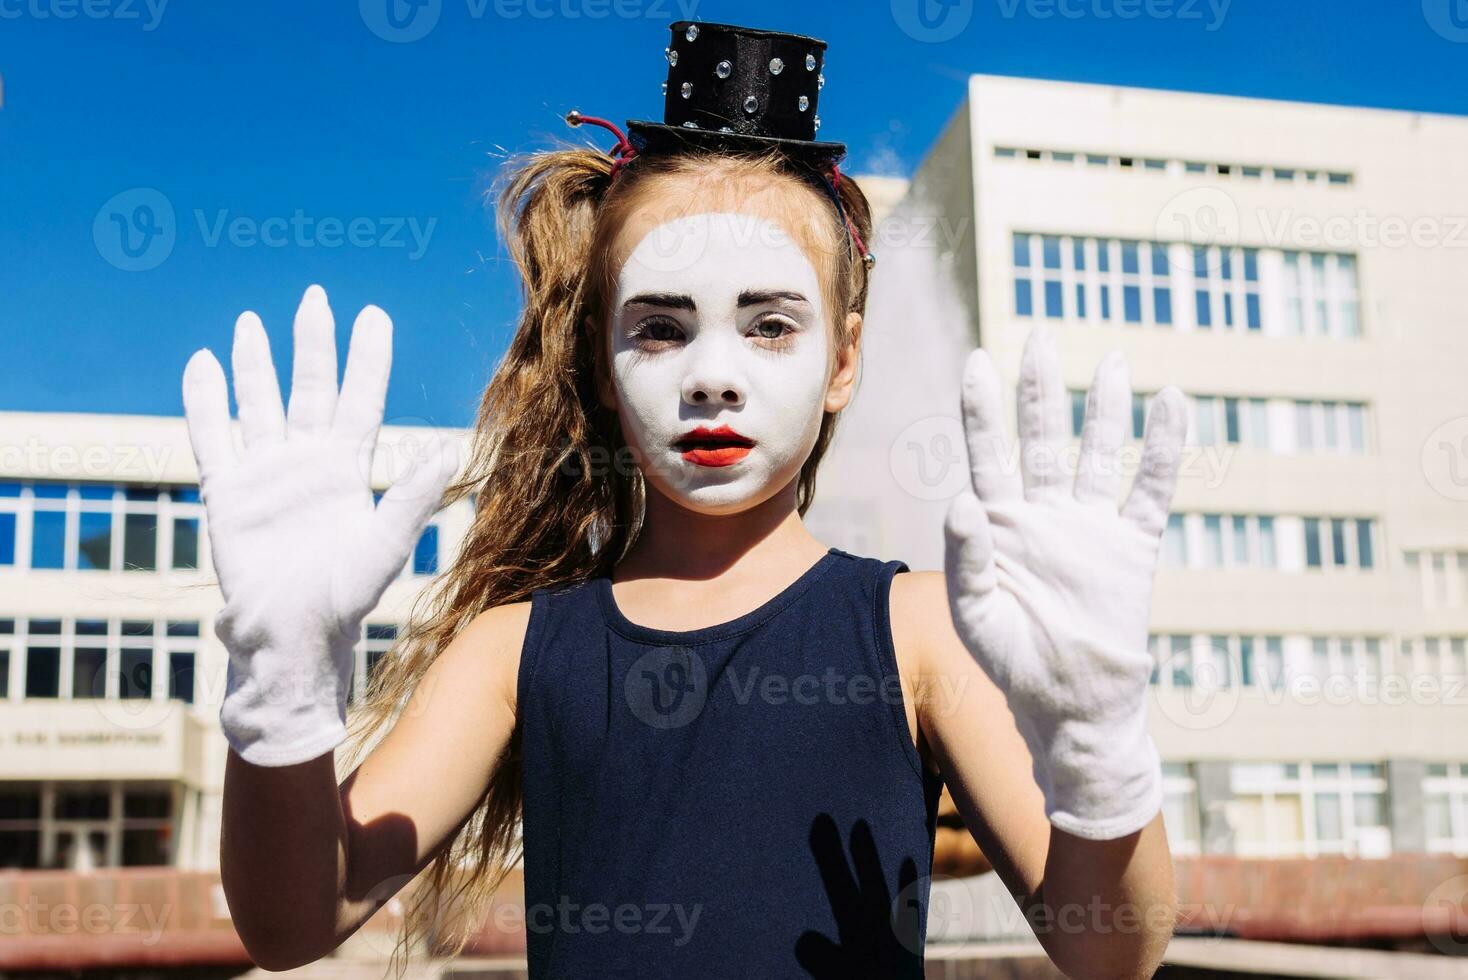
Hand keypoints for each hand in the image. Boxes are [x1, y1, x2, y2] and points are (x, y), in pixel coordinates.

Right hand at [182, 284, 456, 765]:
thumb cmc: (344, 598)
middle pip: (309, 389)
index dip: (365, 359)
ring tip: (250, 321)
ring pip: (259, 403)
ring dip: (254, 364)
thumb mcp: (385, 545)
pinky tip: (203, 365)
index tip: (372, 314)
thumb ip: (411, 499)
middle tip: (314, 298)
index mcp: (349, 469)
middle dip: (312, 344)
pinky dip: (205, 402)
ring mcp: (266, 474)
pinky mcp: (228, 493)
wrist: (291, 635)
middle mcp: (308, 462)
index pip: (359, 399)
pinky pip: (212, 438)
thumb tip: (450, 452)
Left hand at [942, 324, 1185, 839]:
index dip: (983, 409)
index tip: (977, 360)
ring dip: (1103, 409)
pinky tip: (1173, 405)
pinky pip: (1151, 491)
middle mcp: (1045, 515)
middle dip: (1040, 390)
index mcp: (1000, 525)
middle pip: (1043, 439)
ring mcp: (1090, 528)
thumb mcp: (976, 615)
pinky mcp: (1132, 549)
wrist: (1071, 708)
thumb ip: (967, 558)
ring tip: (1111, 358)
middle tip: (1040, 336)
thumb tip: (962, 499)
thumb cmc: (1012, 663)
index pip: (988, 453)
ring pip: (1097, 454)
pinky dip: (1163, 450)